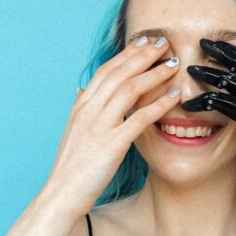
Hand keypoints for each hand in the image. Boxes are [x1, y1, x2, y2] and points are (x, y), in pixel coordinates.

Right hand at [42, 36, 181, 218]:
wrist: (62, 194)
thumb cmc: (70, 167)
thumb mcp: (71, 132)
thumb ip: (79, 109)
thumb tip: (80, 90)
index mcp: (81, 107)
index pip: (105, 71)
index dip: (126, 54)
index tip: (143, 42)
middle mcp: (88, 111)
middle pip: (118, 73)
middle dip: (143, 55)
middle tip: (163, 42)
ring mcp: (99, 126)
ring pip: (129, 90)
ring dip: (153, 74)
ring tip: (173, 65)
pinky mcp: (111, 145)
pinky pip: (138, 118)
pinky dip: (159, 105)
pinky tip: (174, 98)